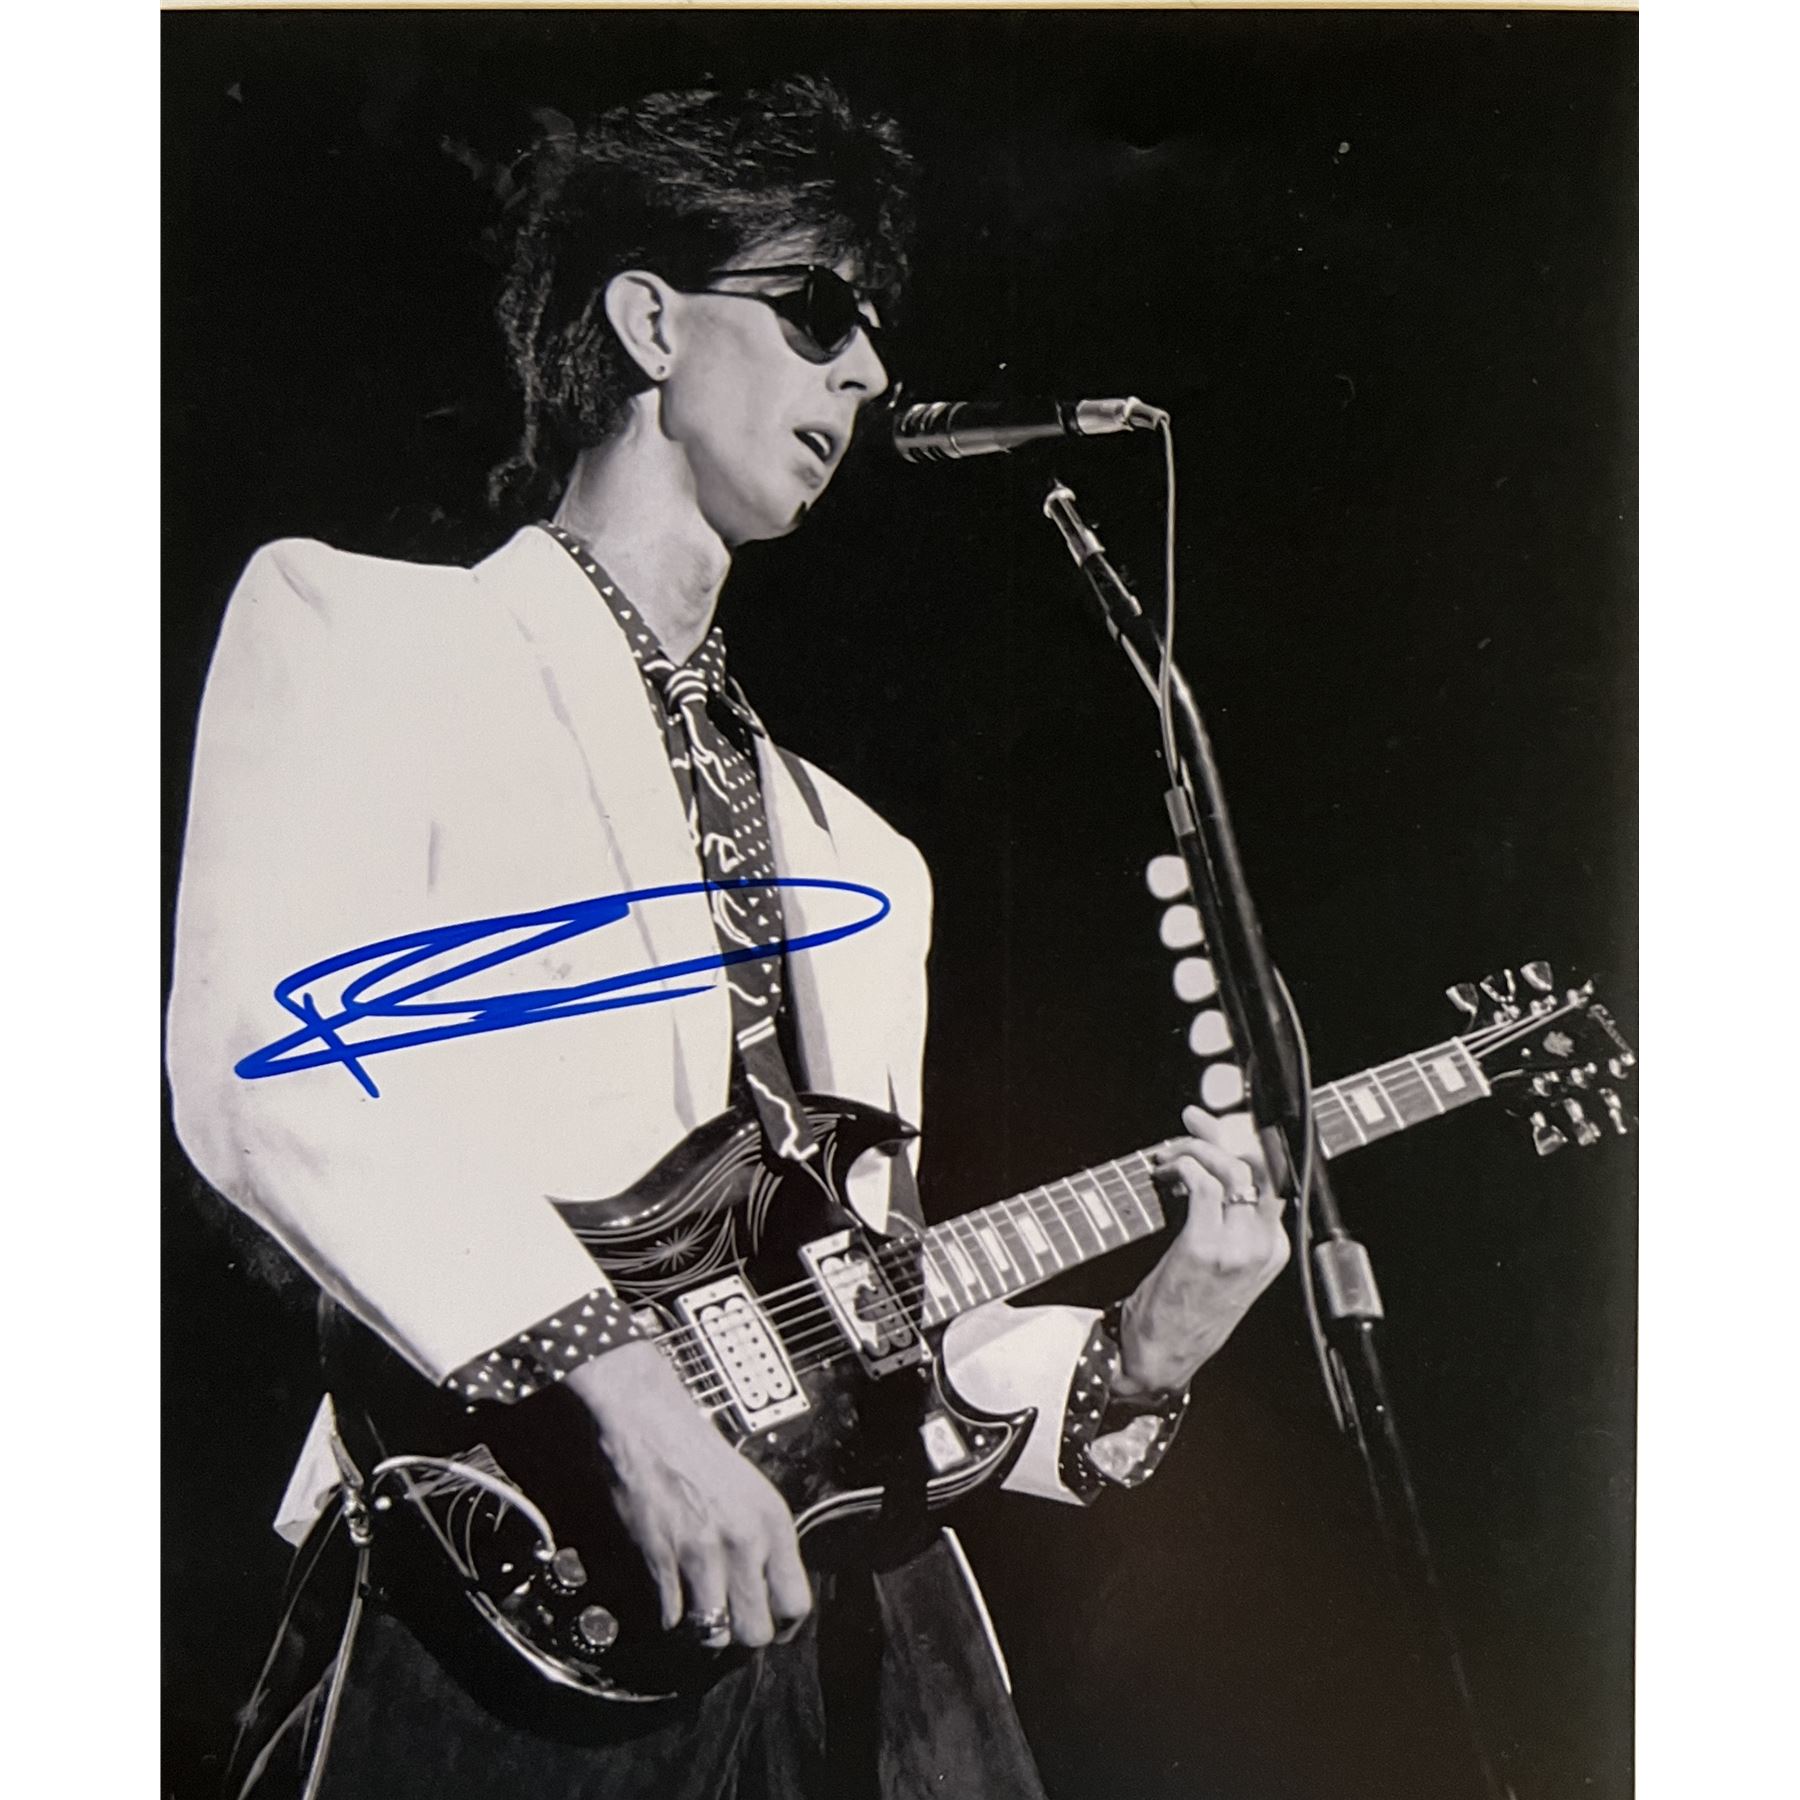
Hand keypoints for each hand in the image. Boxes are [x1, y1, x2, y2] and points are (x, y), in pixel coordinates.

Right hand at [565, 1341, 810, 1648]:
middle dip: (742, 1638)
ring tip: (698, 1612)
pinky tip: (669, 1595)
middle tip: (729, 1624)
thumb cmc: (696, 1451)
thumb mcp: (751, 1491)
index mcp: (773, 1522)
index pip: (796, 1603)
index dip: (783, 1625)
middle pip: (756, 1632)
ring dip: (704, 1631)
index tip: (770, 1626)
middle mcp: (744, 1541)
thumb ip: (764, 1542)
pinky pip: (672, 1619)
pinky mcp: (661, 1560)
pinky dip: (670, 1617)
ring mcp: (701, 1554)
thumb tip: (768, 1593)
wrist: (648, 1424)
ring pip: (714, 1636)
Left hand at [1116, 1106, 1290, 1395]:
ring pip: (1230, 1169)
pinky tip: (1163, 1172)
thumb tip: (1204, 1166)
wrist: (1162, 1356)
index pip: (1272, 1178)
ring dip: (1194, 1148)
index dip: (1243, 1141)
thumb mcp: (1221, 1265)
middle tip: (1190, 1121)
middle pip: (1257, 1166)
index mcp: (1275, 1249)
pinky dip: (1181, 1165)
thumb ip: (1223, 1220)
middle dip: (1221, 1134)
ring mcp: (1237, 1247)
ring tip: (1167, 1155)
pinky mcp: (1204, 1246)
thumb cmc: (1184, 1309)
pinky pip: (1201, 1183)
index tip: (1213, 1124)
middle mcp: (1264, 1245)